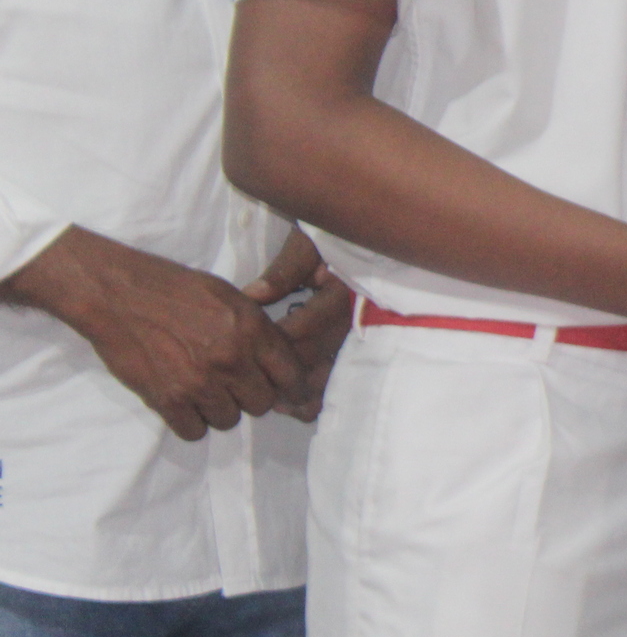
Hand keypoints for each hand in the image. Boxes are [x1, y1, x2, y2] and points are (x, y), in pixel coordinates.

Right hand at [2, 226, 310, 439]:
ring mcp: (199, 382)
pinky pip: (193, 431)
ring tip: (205, 392)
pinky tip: (184, 404)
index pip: (290, 375)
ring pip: (228, 420)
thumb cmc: (175, 289)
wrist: (118, 295)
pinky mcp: (167, 399)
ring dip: (220, 410)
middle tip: (235, 386)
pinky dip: (190, 422)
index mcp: (251, 329)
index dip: (292, 388)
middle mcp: (231, 359)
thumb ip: (256, 329)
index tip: (288, 394)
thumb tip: (278, 360)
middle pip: (261, 404)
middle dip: (251, 398)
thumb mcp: (230, 297)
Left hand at [242, 229, 354, 421]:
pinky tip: (303, 407)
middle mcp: (357, 312)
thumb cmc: (332, 234)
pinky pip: (345, 372)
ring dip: (307, 390)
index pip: (309, 321)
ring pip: (336, 368)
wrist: (367, 229)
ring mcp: (364, 328)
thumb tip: (252, 296)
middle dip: (288, 374)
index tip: (249, 354)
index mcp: (342, 288)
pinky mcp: (363, 339)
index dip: (280, 341)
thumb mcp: (307, 243)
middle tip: (258, 391)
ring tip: (280, 406)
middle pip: (321, 351)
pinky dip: (325, 392)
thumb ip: (284, 271)